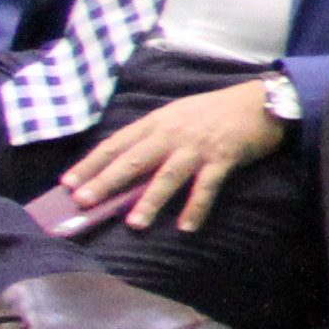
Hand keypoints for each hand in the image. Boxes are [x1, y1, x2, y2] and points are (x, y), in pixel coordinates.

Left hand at [60, 79, 287, 232]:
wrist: (261, 101)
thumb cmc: (215, 111)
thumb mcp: (177, 116)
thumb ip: (154, 137)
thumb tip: (125, 167)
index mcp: (157, 122)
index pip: (115, 144)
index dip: (91, 164)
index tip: (67, 183)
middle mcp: (172, 134)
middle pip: (133, 160)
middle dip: (106, 182)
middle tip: (84, 201)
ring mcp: (197, 147)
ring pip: (167, 176)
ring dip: (150, 200)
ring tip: (135, 223)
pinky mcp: (223, 158)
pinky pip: (206, 186)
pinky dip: (196, 207)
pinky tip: (187, 227)